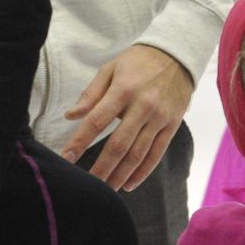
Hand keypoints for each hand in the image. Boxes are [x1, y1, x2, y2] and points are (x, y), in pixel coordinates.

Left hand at [61, 43, 193, 190]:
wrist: (177, 54)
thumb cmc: (137, 62)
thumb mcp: (110, 69)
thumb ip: (91, 94)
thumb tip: (70, 115)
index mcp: (124, 90)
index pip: (97, 121)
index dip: (80, 142)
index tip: (66, 158)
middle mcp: (143, 106)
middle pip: (119, 145)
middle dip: (101, 168)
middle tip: (87, 185)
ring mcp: (160, 118)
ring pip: (138, 154)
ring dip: (120, 175)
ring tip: (105, 189)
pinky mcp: (172, 125)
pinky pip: (156, 154)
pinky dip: (142, 172)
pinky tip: (129, 184)